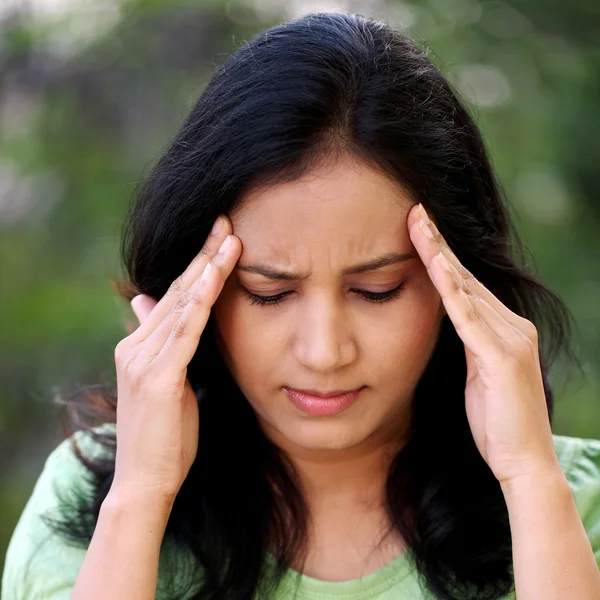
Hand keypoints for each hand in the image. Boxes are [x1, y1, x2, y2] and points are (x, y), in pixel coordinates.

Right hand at [111, 215, 241, 499]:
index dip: (197, 266)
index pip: (173, 296)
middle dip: (204, 255)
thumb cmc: (163, 435)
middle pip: (177, 290)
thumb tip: (147, 303)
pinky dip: (200, 301)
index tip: (220, 239)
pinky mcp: (157, 377)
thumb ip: (158, 342)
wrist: (146, 481)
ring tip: (229, 238)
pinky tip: (215, 276)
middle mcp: (135, 345)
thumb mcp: (163, 383)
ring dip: (207, 268)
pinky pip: (184, 330)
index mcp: (139, 346)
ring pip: (181, 303)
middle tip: (226, 221)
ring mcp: (143, 360)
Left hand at [408, 203, 561, 487]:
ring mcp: (510, 340)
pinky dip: (450, 290)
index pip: (467, 284)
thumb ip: (469, 345)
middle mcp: (513, 326)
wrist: (523, 463)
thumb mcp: (477, 375)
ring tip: (419, 225)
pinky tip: (433, 266)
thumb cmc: (497, 424)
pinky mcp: (502, 359)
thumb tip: (451, 321)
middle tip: (416, 212)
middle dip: (439, 243)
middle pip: (467, 277)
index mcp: (505, 330)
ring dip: (440, 256)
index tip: (420, 229)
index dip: (443, 256)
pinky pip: (469, 318)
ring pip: (467, 289)